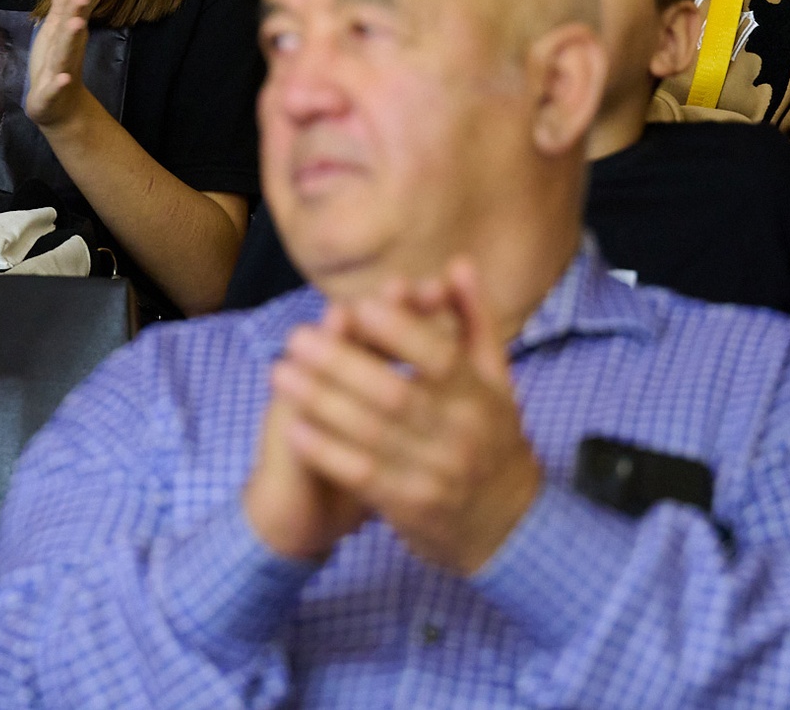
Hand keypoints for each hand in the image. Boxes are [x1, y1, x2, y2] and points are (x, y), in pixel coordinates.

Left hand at [22, 0, 97, 129]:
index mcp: (68, 32)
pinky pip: (55, 89)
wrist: (60, 107)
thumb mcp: (57, 25)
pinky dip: (59, 84)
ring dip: (72, 40)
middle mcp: (68, 50)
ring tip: (77, 24)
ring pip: (66, 55)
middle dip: (78, 12)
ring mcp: (61, 73)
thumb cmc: (56, 60)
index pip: (75, 9)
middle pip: (72, 29)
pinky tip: (63, 78)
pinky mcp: (51, 95)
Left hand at [264, 259, 543, 574]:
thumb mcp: (496, 379)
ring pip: (370, 433)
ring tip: (280, 372)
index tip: (357, 306)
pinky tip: (294, 428)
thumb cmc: (494, 438)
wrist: (508, 526)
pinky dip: (327, 452)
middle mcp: (458, 432)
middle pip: (394, 392)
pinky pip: (362, 476)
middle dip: (340, 362)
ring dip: (320, 401)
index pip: (439, 356)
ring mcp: (435, 472)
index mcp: (479, 395)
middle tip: (296, 336)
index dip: (399, 329)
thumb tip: (457, 263)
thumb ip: (475, 320)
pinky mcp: (411, 506)